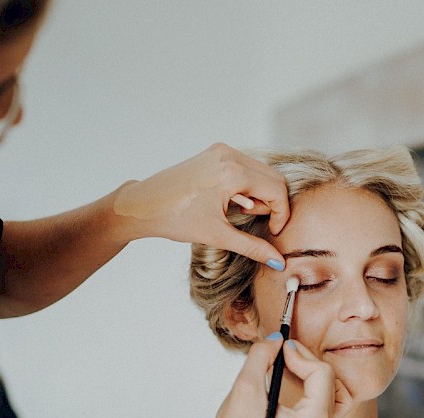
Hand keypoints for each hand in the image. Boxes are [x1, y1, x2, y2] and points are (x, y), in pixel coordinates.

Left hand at [111, 143, 289, 268]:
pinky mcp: (215, 153)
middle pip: (273, 178)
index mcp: (232, 172)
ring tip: (241, 212)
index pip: (276, 190)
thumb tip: (278, 261)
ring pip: (261, 172)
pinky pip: (246, 167)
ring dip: (260, 194)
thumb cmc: (174, 218)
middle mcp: (229, 155)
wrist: (142, 206)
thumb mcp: (217, 235)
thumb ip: (252, 247)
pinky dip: (248, 186)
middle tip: (259, 223)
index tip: (273, 232)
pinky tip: (232, 202)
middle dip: (273, 203)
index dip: (281, 214)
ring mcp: (221, 151)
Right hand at [199, 335, 351, 417]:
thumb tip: (276, 337)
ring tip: (290, 362)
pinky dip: (315, 381)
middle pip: (330, 378)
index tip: (278, 349)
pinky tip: (295, 374)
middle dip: (306, 359)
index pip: (322, 373)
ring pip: (335, 387)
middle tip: (281, 351)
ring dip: (314, 369)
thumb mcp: (245, 387)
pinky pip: (329, 397)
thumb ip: (262, 356)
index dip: (299, 355)